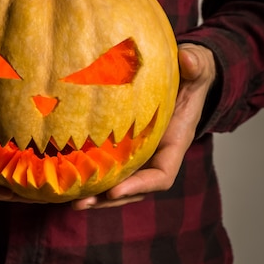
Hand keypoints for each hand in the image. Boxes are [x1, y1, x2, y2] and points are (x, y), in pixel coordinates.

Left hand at [72, 43, 216, 209]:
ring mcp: (140, 152)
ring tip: (69, 200)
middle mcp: (157, 153)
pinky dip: (91, 173)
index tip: (114, 190)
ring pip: (119, 182)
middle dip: (109, 199)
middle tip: (80, 203)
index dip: (139, 185)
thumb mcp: (197, 65)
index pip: (161, 175)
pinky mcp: (124, 144)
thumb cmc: (191, 71)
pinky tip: (66, 177)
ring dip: (96, 194)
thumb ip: (195, 64)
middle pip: (134, 188)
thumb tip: (188, 60)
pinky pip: (109, 165)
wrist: (184, 73)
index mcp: (175, 141)